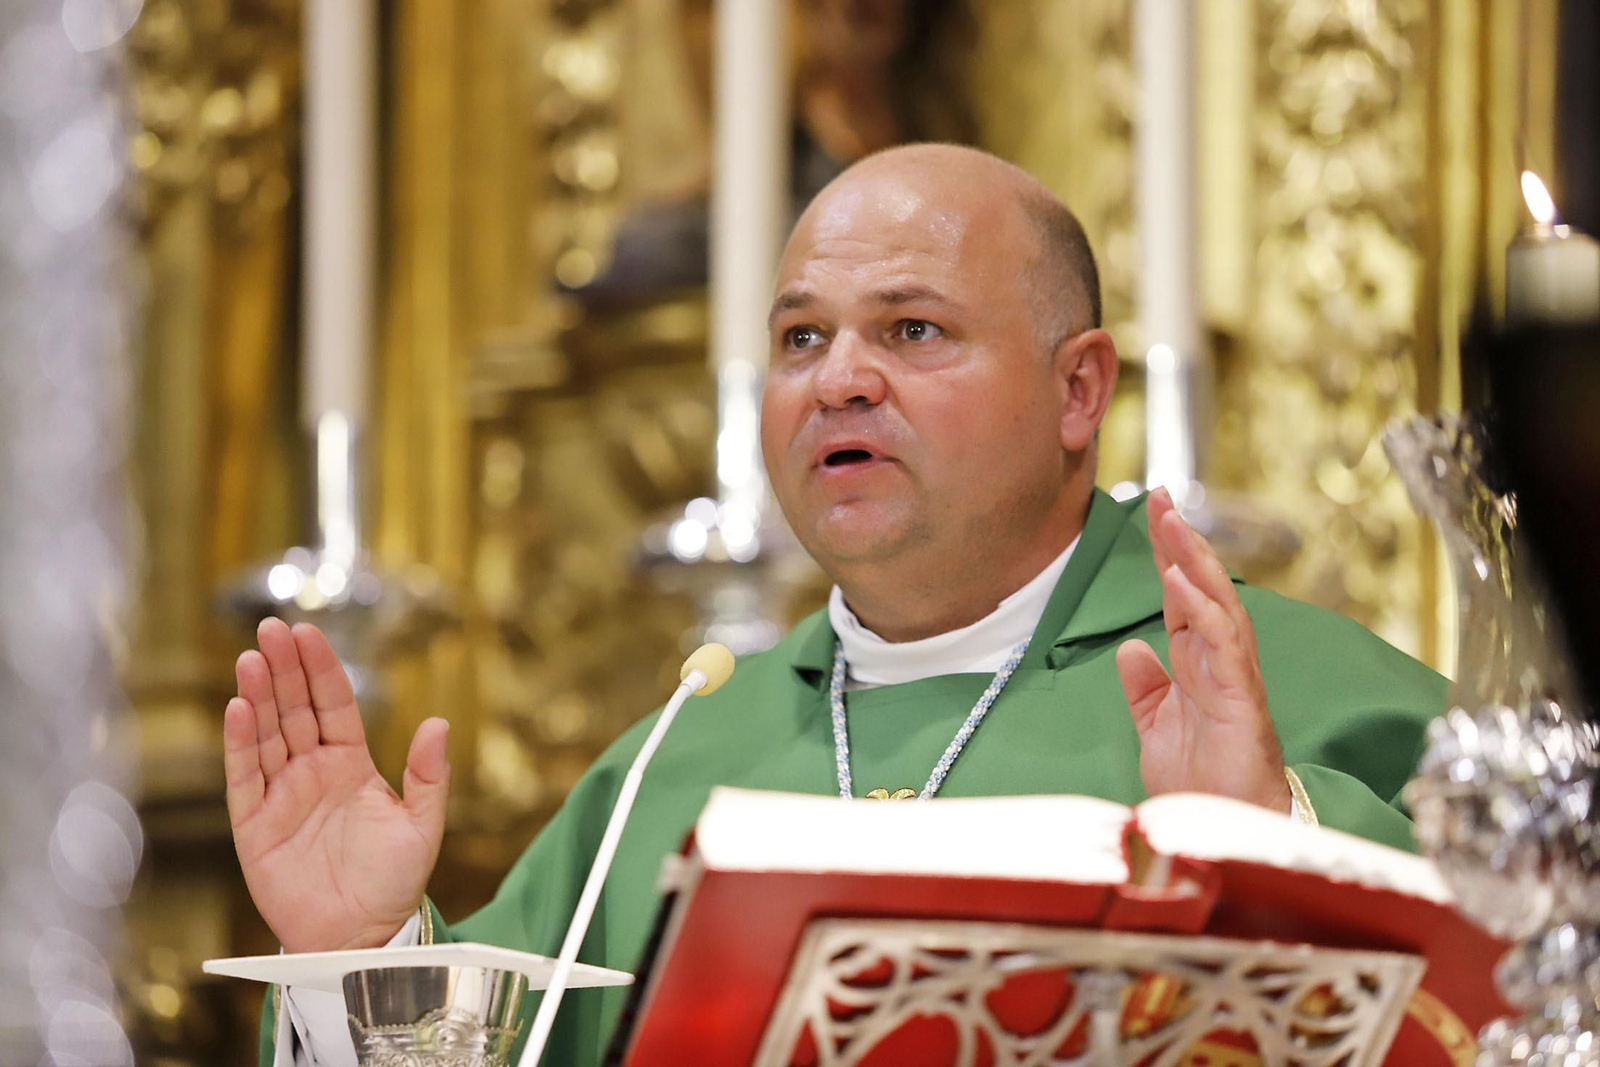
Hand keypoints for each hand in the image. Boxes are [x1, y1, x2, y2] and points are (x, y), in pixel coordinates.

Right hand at [224, 618, 449, 952]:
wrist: (362, 936)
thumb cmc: (393, 883)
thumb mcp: (423, 826)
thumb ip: (429, 776)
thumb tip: (439, 724)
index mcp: (352, 765)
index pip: (334, 705)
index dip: (321, 669)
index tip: (309, 632)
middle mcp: (313, 772)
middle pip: (294, 710)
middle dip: (284, 668)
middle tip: (271, 627)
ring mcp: (282, 796)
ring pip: (266, 735)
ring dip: (258, 696)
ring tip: (251, 657)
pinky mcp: (255, 826)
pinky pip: (244, 777)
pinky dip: (240, 744)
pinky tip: (237, 708)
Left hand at [1115, 488, 1291, 812]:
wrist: (1220, 832)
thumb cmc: (1199, 784)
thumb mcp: (1155, 728)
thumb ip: (1144, 687)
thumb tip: (1132, 648)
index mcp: (1196, 664)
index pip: (1181, 598)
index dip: (1167, 556)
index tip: (1153, 513)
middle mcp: (1218, 662)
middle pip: (1203, 590)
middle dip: (1183, 543)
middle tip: (1162, 498)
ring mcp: (1233, 678)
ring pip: (1218, 606)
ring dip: (1194, 564)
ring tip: (1172, 525)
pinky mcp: (1241, 700)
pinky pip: (1222, 646)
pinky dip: (1202, 612)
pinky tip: (1178, 584)